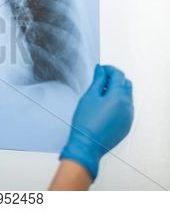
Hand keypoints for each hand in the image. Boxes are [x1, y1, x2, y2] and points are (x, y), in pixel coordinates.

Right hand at [60, 65, 133, 180]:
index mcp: (119, 96)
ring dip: (116, 91)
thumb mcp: (89, 96)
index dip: (109, 69)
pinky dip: (118, 103)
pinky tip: (104, 107)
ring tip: (100, 95)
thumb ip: (98, 81)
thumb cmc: (86, 121)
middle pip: (126, 84)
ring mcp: (128, 116)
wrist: (87, 144)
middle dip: (114, 79)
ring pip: (126, 96)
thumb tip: (101, 70)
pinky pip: (126, 108)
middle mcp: (127, 105)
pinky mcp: (126, 124)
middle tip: (100, 80)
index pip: (118, 75)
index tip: (100, 70)